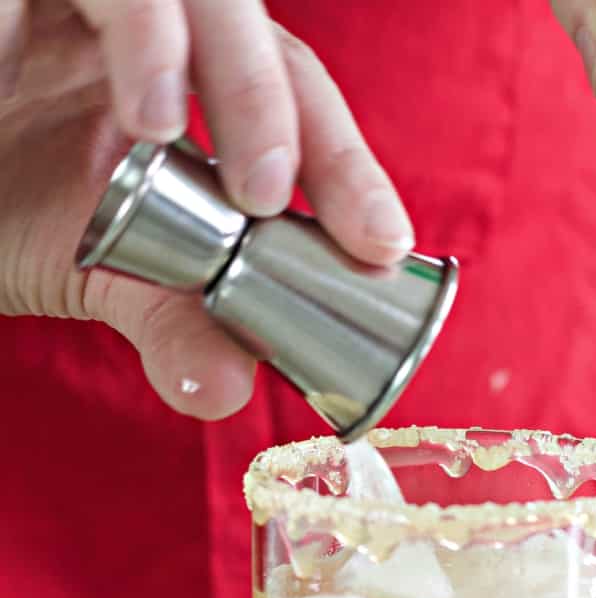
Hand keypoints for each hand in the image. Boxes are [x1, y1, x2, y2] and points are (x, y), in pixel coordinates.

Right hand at [0, 1, 412, 419]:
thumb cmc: (3, 202)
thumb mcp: (102, 271)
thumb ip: (172, 319)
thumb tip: (228, 393)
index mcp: (190, 94)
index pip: (296, 105)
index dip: (349, 169)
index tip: (385, 246)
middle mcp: (158, 34)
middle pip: (275, 48)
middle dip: (322, 142)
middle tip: (356, 233)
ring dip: (252, 94)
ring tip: (259, 192)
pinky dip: (146, 40)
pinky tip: (152, 121)